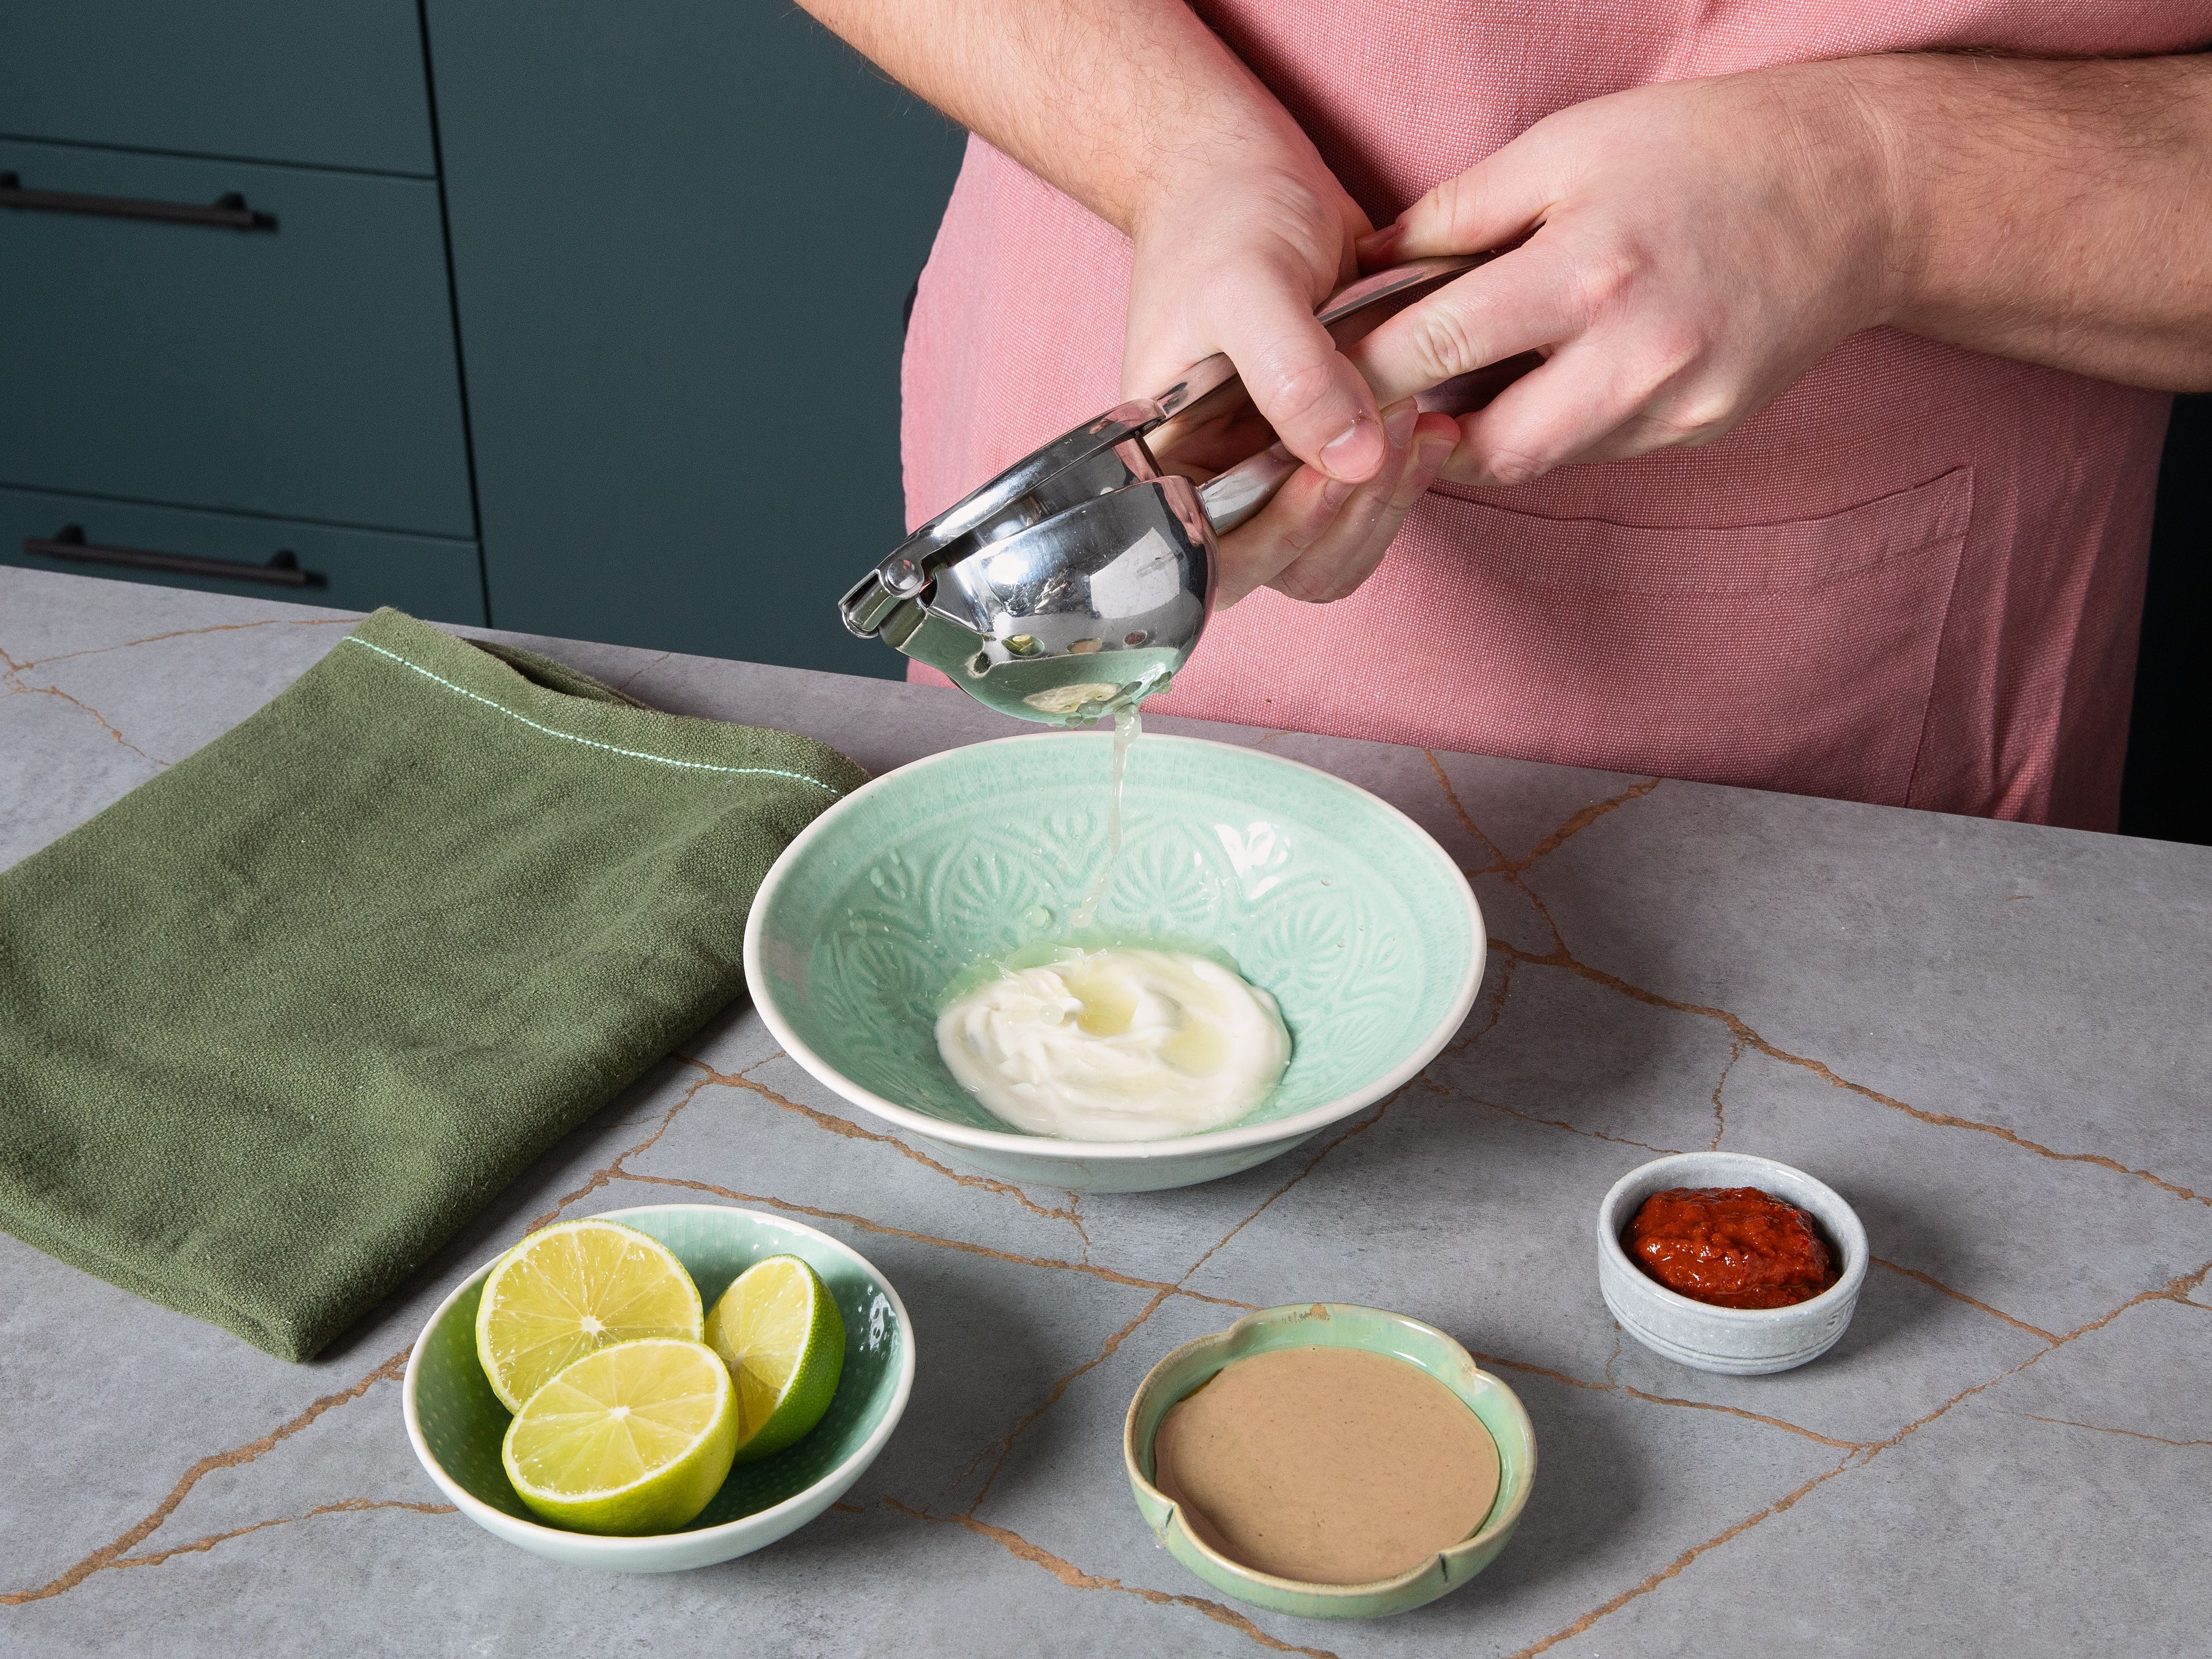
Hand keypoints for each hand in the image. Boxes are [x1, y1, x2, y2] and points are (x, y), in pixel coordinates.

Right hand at [1123, 157, 1460, 606]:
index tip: (1329, 474)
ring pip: (1334, 551)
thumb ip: (1295, 376)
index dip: (1274, 537)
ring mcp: (1274, 470)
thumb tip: (1352, 462)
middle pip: (1284, 566)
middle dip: (1347, 516)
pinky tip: (1437, 425)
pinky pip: (1367, 508)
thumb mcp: (1251, 285)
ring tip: (1422, 421)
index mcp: (1168, 458)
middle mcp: (1217, 478)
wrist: (1247, 173)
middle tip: (1393, 424)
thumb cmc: (1223, 220)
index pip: (1210, 555)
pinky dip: (1406, 482)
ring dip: (1385, 504)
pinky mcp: (1328, 450)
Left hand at [1351, 61, 1897, 486]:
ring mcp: (1676, 402)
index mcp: (1585, 270)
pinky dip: (1564, 424)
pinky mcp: (1704, 427)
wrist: (1856, 187)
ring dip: (1495, 433)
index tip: (1326, 379)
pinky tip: (1564, 374)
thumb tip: (1367, 266)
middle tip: (1400, 399)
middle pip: (1486, 448)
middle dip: (1430, 433)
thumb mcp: (1569, 146)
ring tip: (1481, 378)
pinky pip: (1600, 450)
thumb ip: (1459, 214)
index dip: (1366, 374)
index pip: (1434, 349)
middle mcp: (1634, 353)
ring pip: (1542, 460)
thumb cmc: (1702, 149)